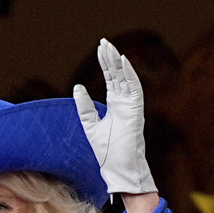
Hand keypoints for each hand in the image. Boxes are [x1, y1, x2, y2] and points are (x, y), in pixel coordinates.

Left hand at [72, 38, 156, 195]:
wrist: (118, 170)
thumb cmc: (107, 153)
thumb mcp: (90, 127)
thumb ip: (84, 108)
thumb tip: (77, 88)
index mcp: (115, 107)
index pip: (111, 80)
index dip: (106, 65)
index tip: (100, 49)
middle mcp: (125, 104)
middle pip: (118, 76)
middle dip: (110, 59)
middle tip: (103, 42)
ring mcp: (132, 107)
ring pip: (126, 79)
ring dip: (118, 63)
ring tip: (109, 48)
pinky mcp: (136, 112)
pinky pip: (134, 90)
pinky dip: (129, 75)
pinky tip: (123, 62)